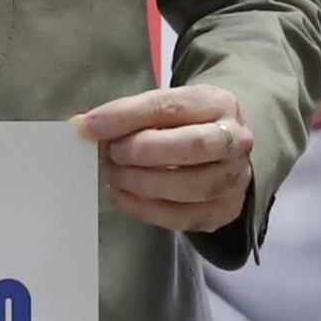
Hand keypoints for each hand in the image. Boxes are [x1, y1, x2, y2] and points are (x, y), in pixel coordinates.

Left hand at [79, 83, 254, 232]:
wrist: (222, 149)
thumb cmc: (183, 125)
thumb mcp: (163, 108)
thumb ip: (129, 116)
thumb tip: (84, 128)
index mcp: (218, 103)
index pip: (171, 106)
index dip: (127, 116)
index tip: (90, 126)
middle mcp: (236, 140)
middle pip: (193, 146)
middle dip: (143, 151)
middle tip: (112, 154)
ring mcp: (235, 178)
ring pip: (191, 186)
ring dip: (142, 183)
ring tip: (115, 175)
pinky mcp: (225, 210)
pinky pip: (184, 217)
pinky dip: (146, 209)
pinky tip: (122, 196)